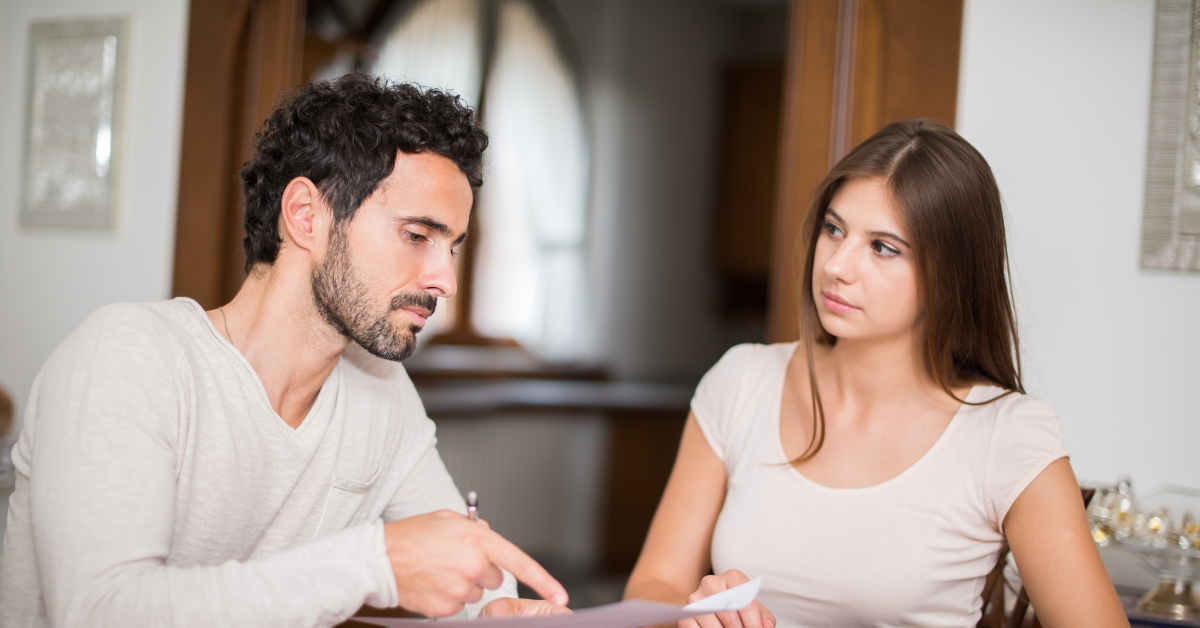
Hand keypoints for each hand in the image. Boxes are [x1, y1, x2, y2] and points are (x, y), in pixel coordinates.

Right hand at [383, 510, 568, 617]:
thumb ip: (475, 529)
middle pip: (495, 578)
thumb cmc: (411, 535)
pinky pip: (458, 606)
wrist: (379, 558)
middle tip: (454, 559)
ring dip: (464, 583)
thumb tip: (489, 538)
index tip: (561, 595)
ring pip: (476, 592)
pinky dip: (448, 597)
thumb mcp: (448, 519)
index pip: (520, 562)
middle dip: (480, 570)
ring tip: (438, 570)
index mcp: (478, 540)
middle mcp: (473, 566)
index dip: (543, 580)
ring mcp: (460, 589)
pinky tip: (432, 584)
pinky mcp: (446, 608)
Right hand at [679, 569, 773, 627]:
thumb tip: (766, 626)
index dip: (753, 623)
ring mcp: (696, 597)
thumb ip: (763, 616)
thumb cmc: (737, 608)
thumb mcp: (754, 609)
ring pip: (715, 627)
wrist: (710, 605)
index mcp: (733, 577)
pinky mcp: (686, 612)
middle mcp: (711, 582)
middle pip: (730, 616)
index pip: (745, 601)